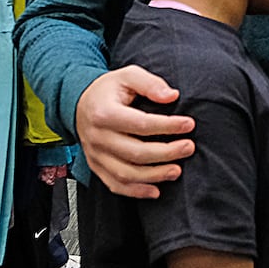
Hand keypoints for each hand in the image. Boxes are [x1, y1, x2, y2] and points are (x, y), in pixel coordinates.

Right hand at [76, 65, 191, 198]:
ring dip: (154, 176)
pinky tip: (155, 190)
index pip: (141, 124)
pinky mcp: (96, 166)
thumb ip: (150, 83)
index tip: (188, 124)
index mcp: (104, 113)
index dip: (168, 126)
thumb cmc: (108, 90)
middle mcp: (97, 137)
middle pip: (135, 152)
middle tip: (188, 147)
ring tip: (177, 170)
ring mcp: (95, 154)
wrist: (79, 103)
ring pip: (126, 173)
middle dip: (166, 153)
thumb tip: (171, 96)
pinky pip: (115, 185)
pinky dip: (135, 191)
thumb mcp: (128, 75)